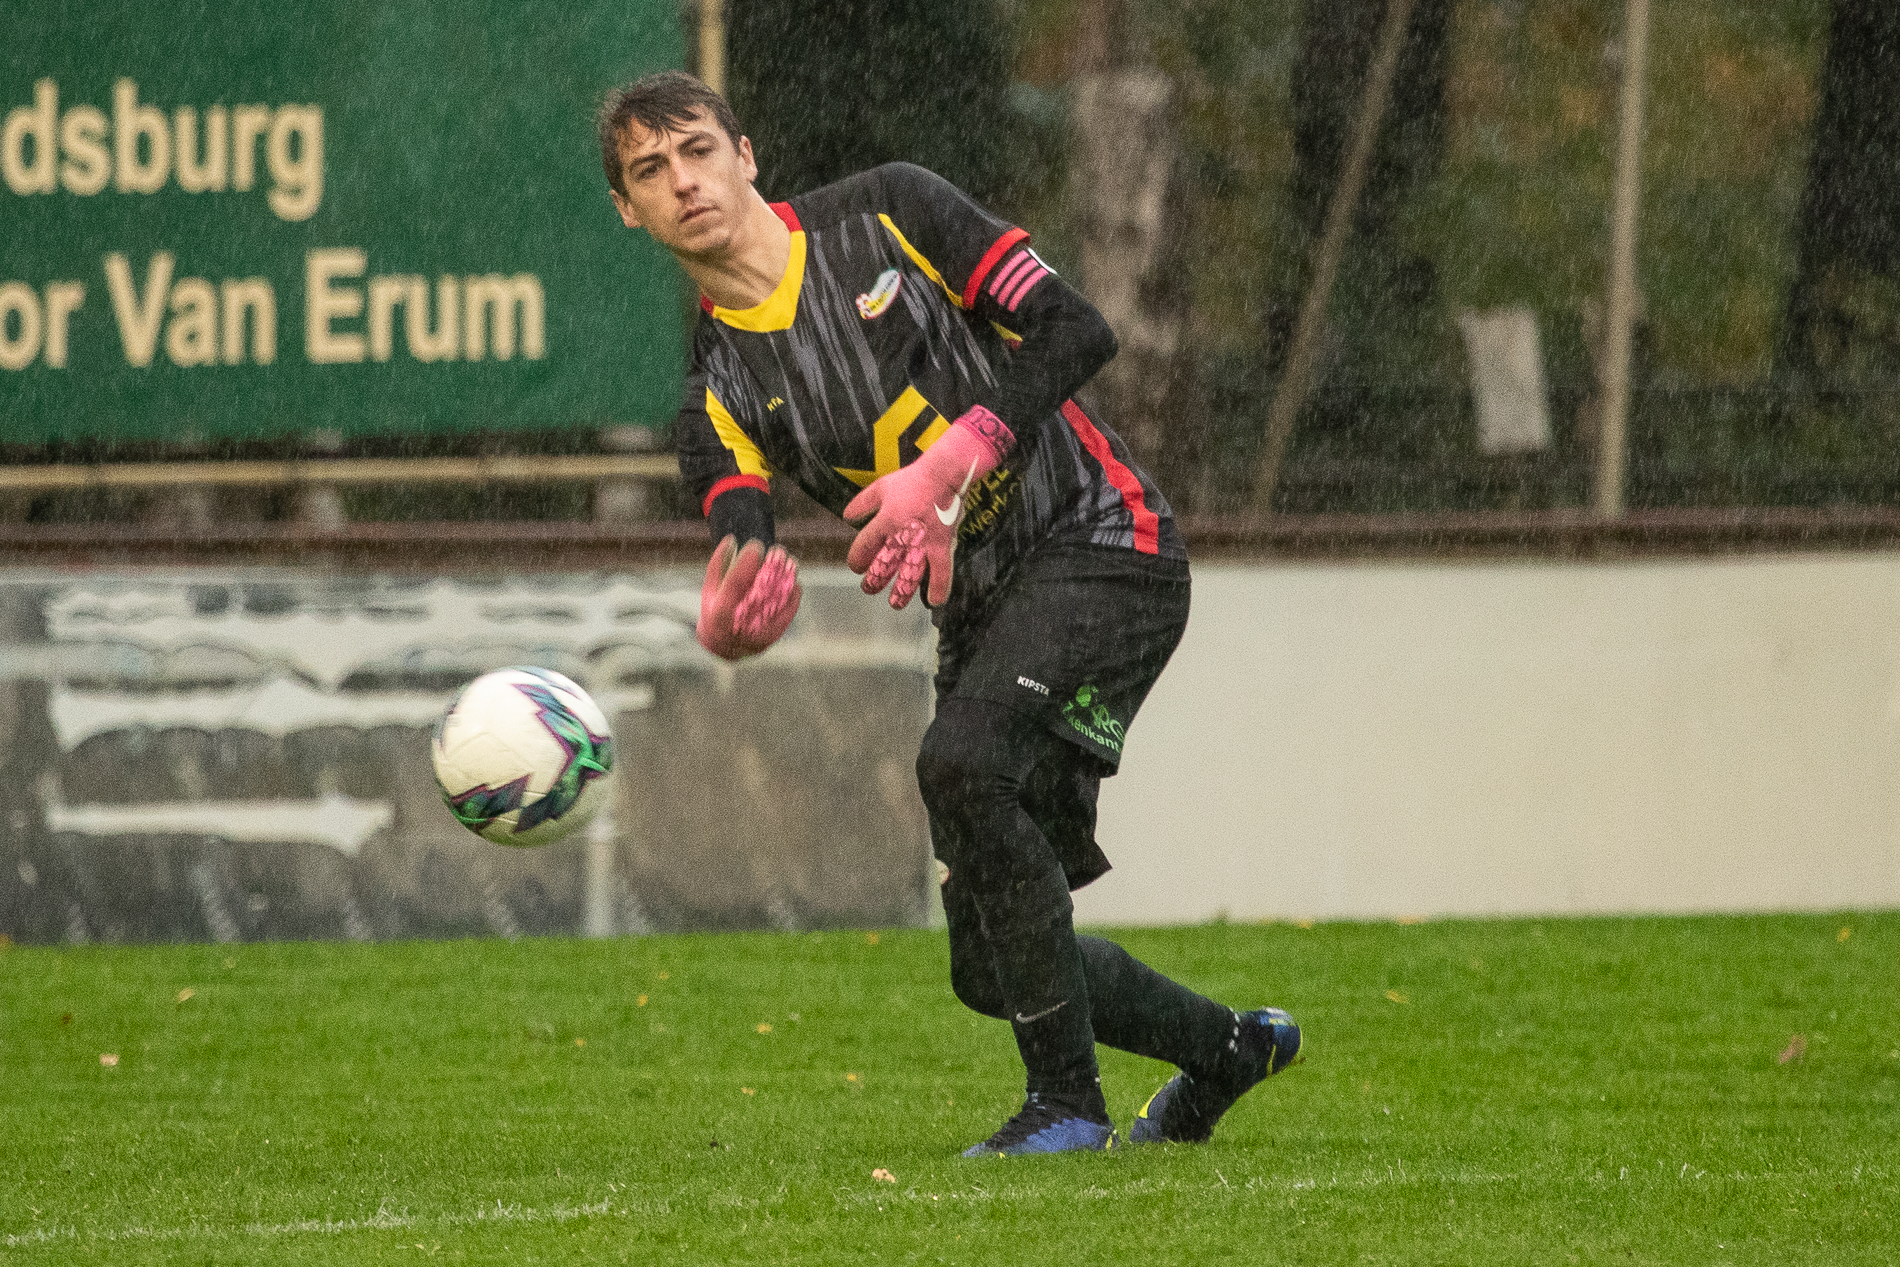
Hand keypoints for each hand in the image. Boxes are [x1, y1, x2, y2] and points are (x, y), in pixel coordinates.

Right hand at [698, 536, 800, 659]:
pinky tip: (795, 582)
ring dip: (787, 580)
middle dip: (772, 569)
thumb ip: (718, 566)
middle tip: (778, 550)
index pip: (735, 584)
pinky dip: (793, 596)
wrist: (725, 646)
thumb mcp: (709, 590)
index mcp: (720, 612)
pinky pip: (787, 614)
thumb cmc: (715, 612)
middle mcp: (740, 624)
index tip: (756, 545)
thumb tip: (732, 540)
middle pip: (761, 592)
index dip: (747, 563)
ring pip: (778, 603)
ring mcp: (758, 632)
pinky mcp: (773, 635)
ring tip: (791, 562)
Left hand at [844, 406, 1011, 608]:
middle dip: (874, 581)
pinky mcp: (942, 545)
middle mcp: (902, 536)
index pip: (864, 546)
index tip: (855, 567)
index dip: (857, 559)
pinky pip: (941, 570)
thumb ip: (863, 503)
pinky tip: (935, 601)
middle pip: (884, 565)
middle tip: (869, 588)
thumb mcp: (881, 486)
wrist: (944, 475)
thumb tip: (846, 516)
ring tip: (895, 603)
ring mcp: (923, 543)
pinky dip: (939, 587)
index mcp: (885, 520)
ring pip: (909, 574)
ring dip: (901, 591)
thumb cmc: (913, 479)